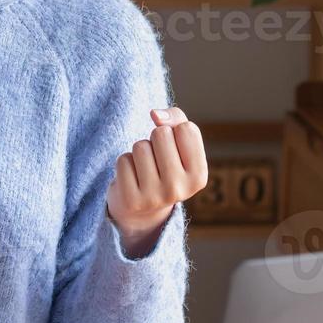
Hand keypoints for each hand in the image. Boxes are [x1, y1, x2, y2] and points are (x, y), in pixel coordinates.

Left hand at [106, 107, 207, 257]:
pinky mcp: (131, 199)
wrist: (142, 208)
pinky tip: (132, 178)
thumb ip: (176, 119)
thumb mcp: (179, 143)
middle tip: (156, 160)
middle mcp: (180, 189)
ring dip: (138, 152)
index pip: (186, 128)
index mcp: (199, 176)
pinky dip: (125, 163)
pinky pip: (123, 160)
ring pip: (140, 146)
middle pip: (161, 134)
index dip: (175, 131)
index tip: (173, 148)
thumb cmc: (164, 165)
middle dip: (154, 140)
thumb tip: (155, 114)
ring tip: (143, 169)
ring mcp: (155, 197)